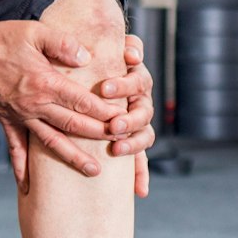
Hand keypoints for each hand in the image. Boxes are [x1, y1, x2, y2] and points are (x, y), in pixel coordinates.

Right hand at [0, 21, 136, 186]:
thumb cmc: (2, 39)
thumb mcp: (35, 31)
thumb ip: (63, 43)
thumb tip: (87, 56)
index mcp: (45, 82)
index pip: (82, 101)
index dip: (105, 110)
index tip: (123, 118)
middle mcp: (34, 104)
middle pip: (73, 125)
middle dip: (99, 135)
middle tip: (122, 144)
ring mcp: (20, 117)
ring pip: (51, 143)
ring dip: (73, 157)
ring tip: (94, 171)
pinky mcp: (7, 122)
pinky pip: (16, 150)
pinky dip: (23, 170)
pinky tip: (29, 188)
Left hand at [108, 34, 154, 198]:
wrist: (92, 81)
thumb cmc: (97, 64)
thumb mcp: (104, 50)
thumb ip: (119, 46)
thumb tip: (129, 53)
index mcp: (135, 78)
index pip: (138, 78)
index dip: (126, 82)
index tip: (106, 86)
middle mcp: (140, 101)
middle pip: (143, 108)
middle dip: (129, 117)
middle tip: (113, 123)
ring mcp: (138, 123)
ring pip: (145, 133)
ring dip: (133, 142)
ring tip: (116, 148)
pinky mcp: (133, 142)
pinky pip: (141, 160)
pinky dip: (140, 175)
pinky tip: (139, 191)